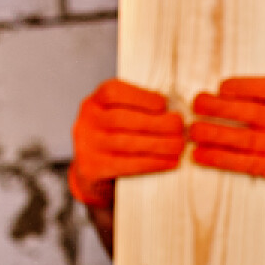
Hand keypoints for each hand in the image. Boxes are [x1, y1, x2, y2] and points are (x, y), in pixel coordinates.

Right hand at [67, 79, 186, 210]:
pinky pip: (125, 165)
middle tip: (179, 126)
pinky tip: (170, 162)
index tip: (164, 104)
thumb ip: (136, 109)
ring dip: (158, 144)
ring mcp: (86, 145)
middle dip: (155, 122)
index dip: (140, 96)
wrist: (90, 172)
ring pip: (125, 143)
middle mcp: (86, 121)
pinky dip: (152, 163)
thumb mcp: (114, 117)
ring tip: (179, 145)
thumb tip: (173, 108)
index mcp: (93, 102)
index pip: (112, 92)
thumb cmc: (113, 139)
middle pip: (121, 119)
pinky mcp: (92, 168)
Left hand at [190, 76, 264, 228]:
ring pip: (244, 139)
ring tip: (192, 130)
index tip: (222, 86)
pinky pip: (243, 163)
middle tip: (197, 103)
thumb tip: (224, 93)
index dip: (244, 86)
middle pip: (252, 114)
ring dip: (214, 134)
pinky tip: (201, 155)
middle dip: (220, 108)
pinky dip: (219, 159)